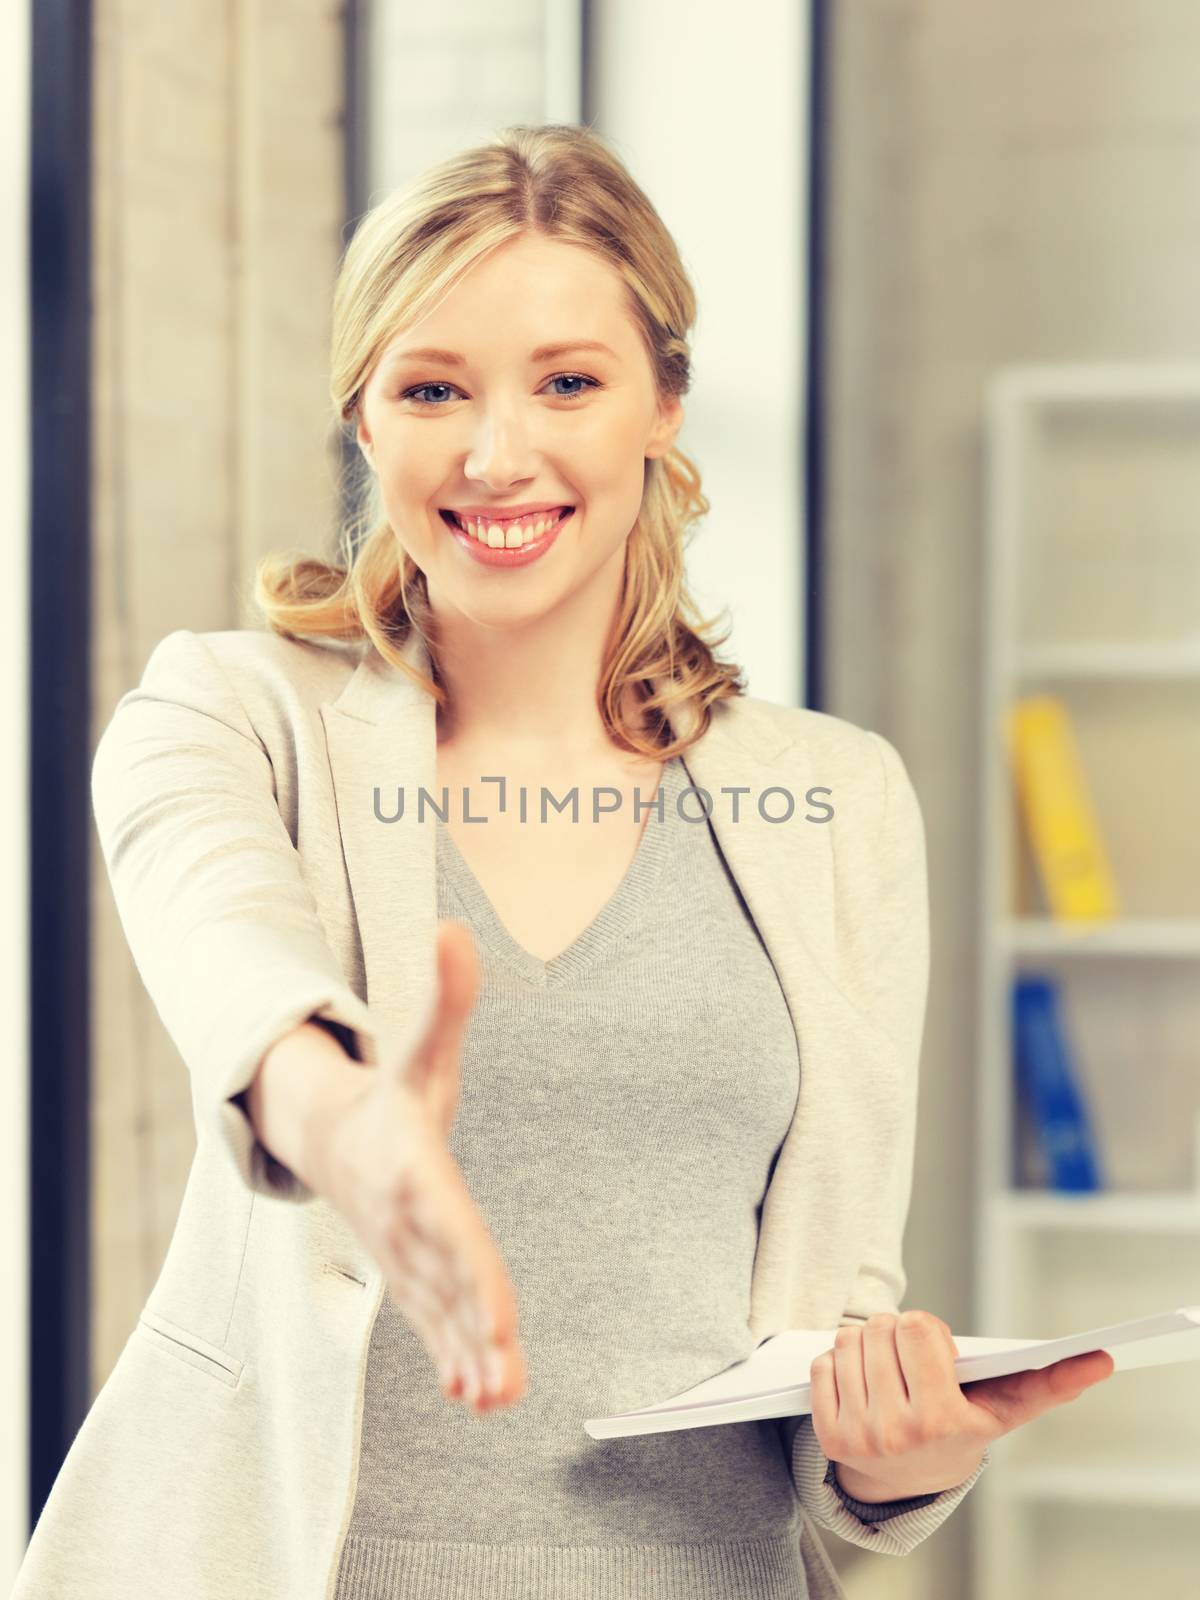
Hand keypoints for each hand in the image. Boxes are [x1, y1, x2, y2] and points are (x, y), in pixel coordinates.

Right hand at [314, 919, 526, 1415]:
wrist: (330, 1134)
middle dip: (474, 1329)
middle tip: (504, 1379)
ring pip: (440, 1312)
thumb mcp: (420, 1047)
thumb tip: (454, 927)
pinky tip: (483, 1394)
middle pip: (447, 1280)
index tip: (501, 1318)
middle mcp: (408, 1222)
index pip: (451, 1225)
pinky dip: (454, 1356)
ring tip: (500, 1400)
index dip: (475, 1272)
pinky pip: (433, 1321)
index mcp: (413, 1171)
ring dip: (468, 1356)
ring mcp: (406, 1255)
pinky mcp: (412, 1273)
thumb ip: (445, 996)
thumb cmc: (391, 1092)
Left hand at [810, 1309, 1114, 1500]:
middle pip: (881, 1327)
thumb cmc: (962, 1429)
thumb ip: (1050, 1383)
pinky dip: (839, 1364)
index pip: (919, 1326)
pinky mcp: (828, 1433)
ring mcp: (859, 1434)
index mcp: (940, 1419)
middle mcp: (896, 1430)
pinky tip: (862, 1384)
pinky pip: (822, 1364)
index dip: (931, 1331)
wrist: (909, 1484)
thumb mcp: (1005, 1410)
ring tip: (889, 1370)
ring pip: (849, 1340)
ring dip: (867, 1344)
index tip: (942, 1354)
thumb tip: (1102, 1359)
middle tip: (912, 1360)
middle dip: (897, 1333)